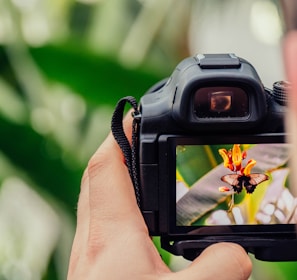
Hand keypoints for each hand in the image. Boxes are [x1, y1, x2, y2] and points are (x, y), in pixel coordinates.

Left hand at [67, 114, 251, 279]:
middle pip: (97, 178)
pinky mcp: (93, 269)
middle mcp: (92, 241)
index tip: (132, 117)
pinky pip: (101, 225)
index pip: (106, 167)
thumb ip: (219, 271)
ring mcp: (88, 255)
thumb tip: (239, 255)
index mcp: (111, 238)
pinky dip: (119, 210)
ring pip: (96, 201)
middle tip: (139, 140)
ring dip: (117, 181)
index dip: (118, 136)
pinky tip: (141, 221)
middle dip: (116, 153)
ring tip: (142, 172)